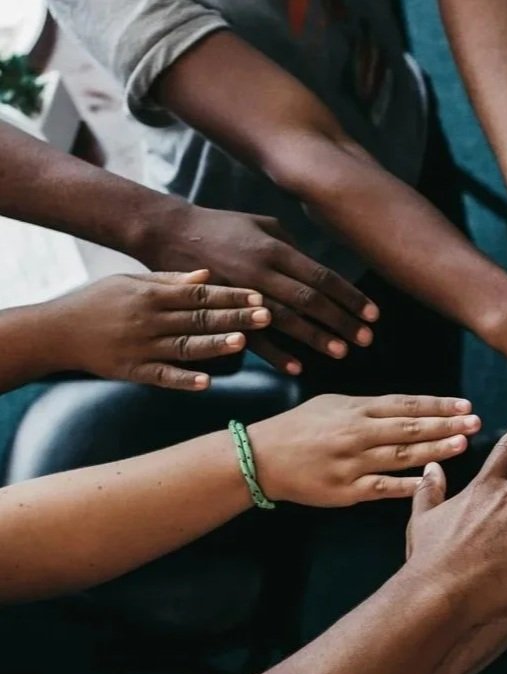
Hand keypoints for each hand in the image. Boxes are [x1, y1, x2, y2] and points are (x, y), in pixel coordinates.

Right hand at [50, 271, 268, 389]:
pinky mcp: (132, 371)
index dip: (230, 295)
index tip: (258, 295)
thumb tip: (207, 274)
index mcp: (151, 295)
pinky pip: (162, 377)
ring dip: (215, 345)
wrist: (55, 332)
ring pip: (185, 347)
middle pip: (198, 319)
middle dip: (234, 317)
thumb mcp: (130, 282)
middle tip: (267, 316)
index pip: (199, 293)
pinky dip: (184, 380)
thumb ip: (169, 280)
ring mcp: (141, 347)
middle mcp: (148, 320)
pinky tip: (208, 382)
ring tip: (244, 342)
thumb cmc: (97, 302)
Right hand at [133, 203, 377, 373]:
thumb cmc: (222, 227)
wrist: (169, 232)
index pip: (322, 275)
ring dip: (315, 338)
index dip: (349, 296)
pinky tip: (297, 367)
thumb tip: (318, 268)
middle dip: (340, 320)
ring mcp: (241, 292)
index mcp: (276, 249)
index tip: (372, 314)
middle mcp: (262, 271)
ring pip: (286, 320)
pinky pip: (252, 336)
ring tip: (341, 352)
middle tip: (365, 339)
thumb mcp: (262, 224)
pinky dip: (276, 354)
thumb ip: (292, 245)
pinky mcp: (221, 309)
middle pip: (310, 300)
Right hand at [248, 393, 479, 505]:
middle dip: (446, 425)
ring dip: (435, 451)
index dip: (438, 405)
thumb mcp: (333, 405)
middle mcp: (356, 433)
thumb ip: (370, 407)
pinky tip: (430, 480)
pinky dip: (406, 484)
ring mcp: (352, 463)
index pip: (405, 405)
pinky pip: (382, 487)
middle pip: (409, 428)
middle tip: (475, 422)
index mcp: (356, 410)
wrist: (260, 457)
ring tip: (462, 444)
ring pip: (401, 456)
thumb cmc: (300, 428)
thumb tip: (411, 407)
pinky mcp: (346, 490)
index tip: (465, 404)